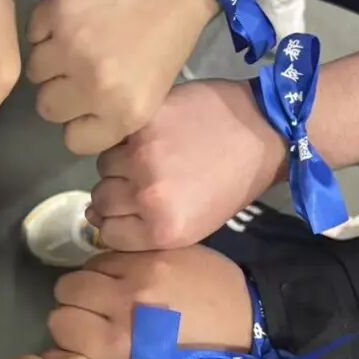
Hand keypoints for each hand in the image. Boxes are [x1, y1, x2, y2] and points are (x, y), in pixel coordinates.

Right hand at [27, 0, 213, 154]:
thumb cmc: (169, 34)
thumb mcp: (152, 91)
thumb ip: (112, 112)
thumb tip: (77, 120)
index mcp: (124, 112)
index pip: (74, 141)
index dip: (79, 121)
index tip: (87, 103)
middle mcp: (93, 85)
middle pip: (48, 108)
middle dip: (60, 90)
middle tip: (77, 68)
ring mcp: (70, 47)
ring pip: (35, 71)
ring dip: (50, 57)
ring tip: (74, 38)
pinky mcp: (55, 11)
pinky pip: (33, 33)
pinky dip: (46, 26)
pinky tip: (71, 16)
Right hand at [49, 248, 252, 358]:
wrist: (258, 325)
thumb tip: (80, 345)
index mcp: (122, 343)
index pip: (60, 324)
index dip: (68, 331)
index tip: (83, 335)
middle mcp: (125, 302)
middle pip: (66, 289)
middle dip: (75, 302)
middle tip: (96, 312)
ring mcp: (143, 269)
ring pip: (88, 265)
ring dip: (96, 280)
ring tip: (117, 293)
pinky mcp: (160, 250)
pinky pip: (118, 250)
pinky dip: (118, 264)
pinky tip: (137, 277)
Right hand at [87, 78, 284, 248]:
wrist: (263, 132)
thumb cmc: (232, 184)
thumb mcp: (194, 225)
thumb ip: (146, 229)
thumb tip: (95, 219)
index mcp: (163, 231)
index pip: (107, 234)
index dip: (114, 221)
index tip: (128, 208)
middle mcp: (147, 198)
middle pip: (100, 200)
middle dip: (115, 192)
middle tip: (140, 179)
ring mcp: (141, 158)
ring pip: (102, 166)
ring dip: (119, 162)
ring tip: (147, 155)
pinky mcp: (142, 124)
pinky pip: (114, 137)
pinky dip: (125, 137)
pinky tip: (150, 134)